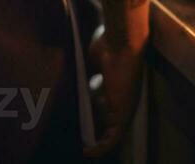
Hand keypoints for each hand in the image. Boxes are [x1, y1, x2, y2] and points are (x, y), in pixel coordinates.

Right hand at [83, 24, 145, 157]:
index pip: (104, 110)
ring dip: (95, 144)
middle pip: (106, 125)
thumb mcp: (91, 63)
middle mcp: (122, 101)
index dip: (91, 119)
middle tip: (75, 140)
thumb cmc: (108, 45)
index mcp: (115, 88)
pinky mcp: (123, 115)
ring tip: (79, 148)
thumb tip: (69, 83)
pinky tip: (88, 152)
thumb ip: (84, 75)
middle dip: (92, 134)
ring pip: (109, 134)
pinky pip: (113, 138)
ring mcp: (124, 109)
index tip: (76, 125)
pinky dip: (101, 148)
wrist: (121, 42)